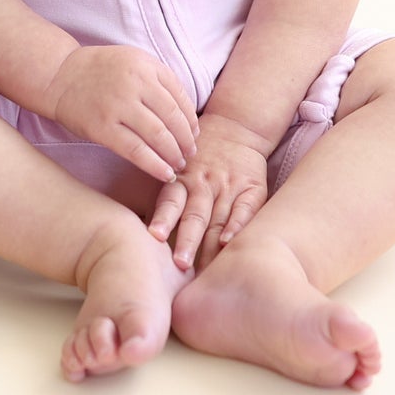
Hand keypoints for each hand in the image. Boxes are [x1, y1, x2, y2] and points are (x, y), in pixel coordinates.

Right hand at [43, 45, 198, 180]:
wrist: (59, 75)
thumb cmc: (99, 71)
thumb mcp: (131, 61)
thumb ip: (157, 79)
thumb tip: (187, 114)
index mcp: (144, 65)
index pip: (180, 97)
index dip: (191, 119)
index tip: (193, 134)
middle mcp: (134, 83)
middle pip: (173, 118)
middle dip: (186, 141)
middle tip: (189, 154)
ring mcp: (117, 105)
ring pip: (158, 136)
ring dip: (173, 154)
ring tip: (178, 164)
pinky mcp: (102, 127)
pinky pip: (136, 151)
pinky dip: (155, 165)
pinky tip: (165, 173)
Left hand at [147, 113, 270, 268]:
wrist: (235, 126)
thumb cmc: (201, 156)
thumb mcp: (180, 167)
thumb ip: (169, 197)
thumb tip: (143, 233)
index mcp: (182, 178)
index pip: (170, 200)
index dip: (163, 218)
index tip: (155, 237)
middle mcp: (204, 184)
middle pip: (194, 215)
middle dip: (187, 242)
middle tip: (180, 265)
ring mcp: (228, 187)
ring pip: (218, 218)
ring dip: (211, 245)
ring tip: (204, 268)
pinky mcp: (252, 189)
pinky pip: (245, 210)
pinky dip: (237, 226)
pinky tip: (231, 242)